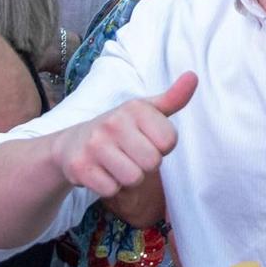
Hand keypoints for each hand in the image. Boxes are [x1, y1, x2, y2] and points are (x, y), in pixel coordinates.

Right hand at [49, 73, 197, 197]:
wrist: (72, 143)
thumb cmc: (121, 128)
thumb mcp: (146, 111)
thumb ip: (174, 98)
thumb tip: (193, 76)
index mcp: (135, 108)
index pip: (169, 141)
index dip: (162, 147)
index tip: (147, 140)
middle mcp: (113, 122)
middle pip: (152, 162)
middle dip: (145, 165)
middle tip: (130, 154)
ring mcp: (94, 145)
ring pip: (133, 178)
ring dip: (128, 178)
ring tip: (117, 163)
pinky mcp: (79, 167)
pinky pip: (112, 189)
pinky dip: (109, 186)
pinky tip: (102, 172)